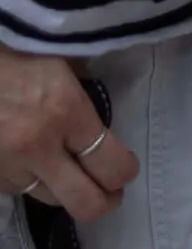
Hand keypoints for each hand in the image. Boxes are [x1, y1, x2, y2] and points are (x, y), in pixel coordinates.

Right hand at [0, 45, 138, 221]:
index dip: (124, 170)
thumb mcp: (49, 54)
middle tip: (103, 184)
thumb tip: (102, 117)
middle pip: (88, 205)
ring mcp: (4, 161)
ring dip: (58, 184)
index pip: (115, 168)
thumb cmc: (2, 43)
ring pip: (49, 198)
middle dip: (102, 198)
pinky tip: (18, 152)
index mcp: (62, 108)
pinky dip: (23, 175)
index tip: (121, 162)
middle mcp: (35, 143)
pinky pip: (15, 187)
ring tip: (54, 161)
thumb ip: (80, 88)